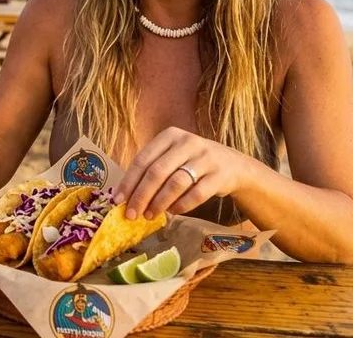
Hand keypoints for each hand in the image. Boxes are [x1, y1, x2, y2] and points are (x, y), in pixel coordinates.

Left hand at [113, 127, 256, 220]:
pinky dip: (181, 205)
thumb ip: (152, 170)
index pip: (143, 159)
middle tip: (131, 214)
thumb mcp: (173, 157)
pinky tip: (172, 212)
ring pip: (176, 183)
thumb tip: (127, 197)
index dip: (129, 182)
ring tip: (150, 216)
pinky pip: (197, 194)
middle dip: (141, 196)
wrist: (234, 166)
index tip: (118, 201)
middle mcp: (188, 142)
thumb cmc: (193, 163)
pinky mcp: (220, 174)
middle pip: (157, 172)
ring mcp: (206, 157)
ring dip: (159, 203)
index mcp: (170, 136)